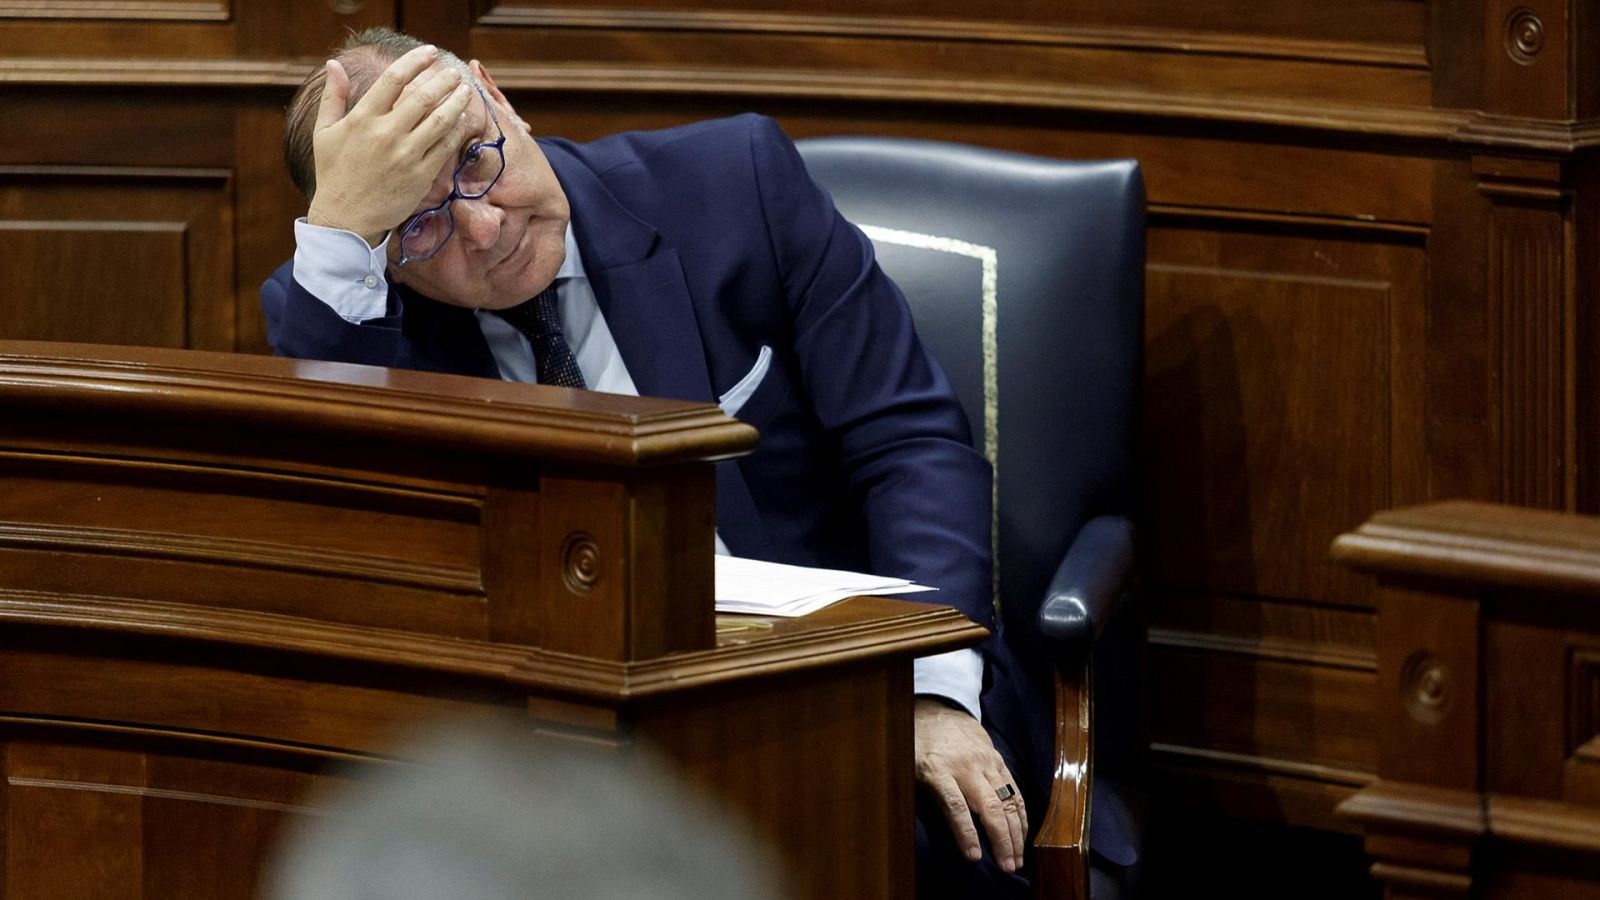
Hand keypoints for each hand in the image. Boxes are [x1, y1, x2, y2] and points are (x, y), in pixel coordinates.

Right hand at [306, 44, 475, 246]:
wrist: (346, 219)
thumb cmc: (334, 174)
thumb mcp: (324, 132)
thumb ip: (332, 96)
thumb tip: (334, 63)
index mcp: (362, 119)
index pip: (393, 80)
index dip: (415, 62)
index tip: (429, 52)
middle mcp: (386, 134)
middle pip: (422, 97)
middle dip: (443, 80)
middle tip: (454, 73)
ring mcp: (406, 155)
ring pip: (440, 121)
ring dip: (457, 102)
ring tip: (466, 91)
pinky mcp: (421, 176)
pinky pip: (445, 147)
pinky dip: (457, 130)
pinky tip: (462, 120)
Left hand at [914, 697, 1027, 873]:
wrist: (939, 708)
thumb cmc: (919, 745)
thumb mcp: (909, 767)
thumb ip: (923, 795)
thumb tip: (933, 830)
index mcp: (937, 770)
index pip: (955, 806)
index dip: (966, 833)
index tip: (974, 857)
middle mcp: (966, 766)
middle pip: (989, 807)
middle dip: (1001, 840)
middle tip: (1007, 866)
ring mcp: (986, 762)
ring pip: (1007, 800)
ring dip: (1016, 832)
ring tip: (1018, 858)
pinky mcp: (998, 760)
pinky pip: (1014, 789)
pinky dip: (1021, 814)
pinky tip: (1023, 833)